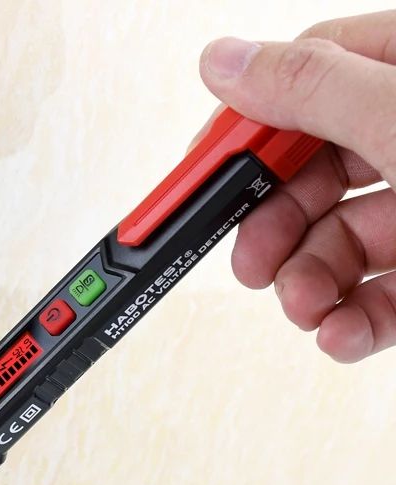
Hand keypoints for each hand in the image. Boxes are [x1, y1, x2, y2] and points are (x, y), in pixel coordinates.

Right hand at [199, 11, 395, 361]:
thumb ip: (314, 90)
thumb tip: (222, 61)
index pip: (301, 84)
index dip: (241, 137)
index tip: (196, 184)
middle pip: (309, 176)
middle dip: (275, 231)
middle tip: (251, 264)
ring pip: (338, 242)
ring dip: (308, 287)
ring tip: (307, 311)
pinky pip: (378, 294)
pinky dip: (353, 321)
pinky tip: (342, 334)